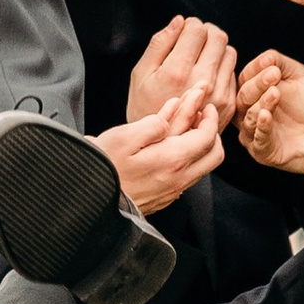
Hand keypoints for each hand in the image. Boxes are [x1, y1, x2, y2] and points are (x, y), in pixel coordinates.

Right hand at [94, 75, 226, 213]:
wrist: (89, 199)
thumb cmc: (103, 166)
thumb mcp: (124, 136)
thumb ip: (153, 123)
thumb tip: (171, 115)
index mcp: (172, 160)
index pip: (207, 137)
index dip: (210, 118)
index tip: (205, 104)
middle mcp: (178, 178)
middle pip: (214, 155)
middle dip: (213, 131)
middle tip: (203, 115)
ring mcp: (172, 190)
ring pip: (203, 167)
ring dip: (201, 145)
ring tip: (189, 126)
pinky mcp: (163, 197)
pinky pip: (188, 175)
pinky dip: (189, 157)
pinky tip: (174, 145)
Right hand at [122, 16, 236, 135]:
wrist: (160, 145)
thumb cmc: (144, 106)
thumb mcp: (141, 74)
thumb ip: (160, 43)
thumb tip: (179, 21)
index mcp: (178, 72)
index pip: (197, 30)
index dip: (190, 24)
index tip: (184, 31)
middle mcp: (203, 82)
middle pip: (218, 37)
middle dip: (206, 32)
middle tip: (194, 39)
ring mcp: (219, 95)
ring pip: (230, 52)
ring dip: (217, 49)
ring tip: (200, 57)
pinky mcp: (229, 105)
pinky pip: (233, 73)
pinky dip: (222, 68)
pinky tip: (206, 75)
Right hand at [236, 51, 303, 209]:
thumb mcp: (299, 77)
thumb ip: (281, 64)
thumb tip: (265, 57)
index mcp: (254, 95)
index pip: (244, 79)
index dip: (255, 70)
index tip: (272, 64)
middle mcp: (249, 114)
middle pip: (242, 97)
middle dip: (257, 84)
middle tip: (274, 75)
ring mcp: (255, 134)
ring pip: (247, 117)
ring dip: (261, 102)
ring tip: (276, 93)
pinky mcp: (264, 153)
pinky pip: (257, 139)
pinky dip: (261, 126)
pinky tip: (266, 115)